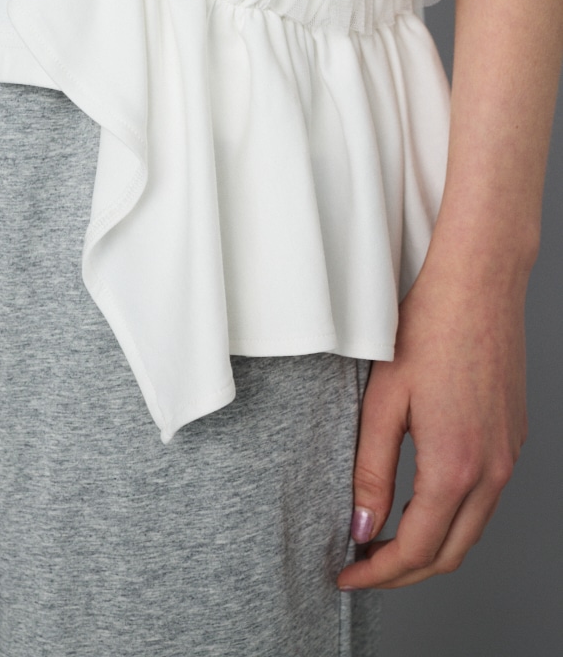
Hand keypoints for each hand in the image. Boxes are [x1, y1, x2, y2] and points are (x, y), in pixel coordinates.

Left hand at [336, 223, 530, 589]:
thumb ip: (372, 471)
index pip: (416, 550)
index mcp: (455, 467)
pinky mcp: (512, 439)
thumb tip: (363, 526)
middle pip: (449, 553)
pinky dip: (452, 516)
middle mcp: (491, 471)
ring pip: (471, 530)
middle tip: (362, 566)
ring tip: (384, 539)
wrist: (479, 284)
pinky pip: (485, 499)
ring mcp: (508, 456)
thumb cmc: (428, 329)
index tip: (347, 574)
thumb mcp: (382, 402)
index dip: (377, 573)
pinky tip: (421, 501)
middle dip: (403, 573)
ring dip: (429, 547)